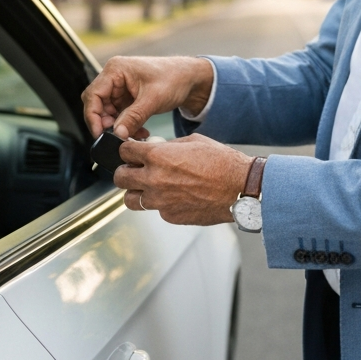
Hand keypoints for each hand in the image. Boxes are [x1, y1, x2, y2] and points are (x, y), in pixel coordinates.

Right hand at [82, 55, 213, 139]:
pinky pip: (119, 115)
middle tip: (117, 137)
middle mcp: (114, 77)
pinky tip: (138, 132)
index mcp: (116, 70)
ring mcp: (120, 87)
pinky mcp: (127, 97)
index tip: (99, 133)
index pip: (93, 95)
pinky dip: (126, 125)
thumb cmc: (174, 78)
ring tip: (133, 136)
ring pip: (107, 112)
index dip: (93, 116)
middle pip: (97, 104)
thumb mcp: (152, 100)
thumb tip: (117, 134)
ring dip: (117, 127)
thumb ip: (133, 117)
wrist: (190, 79)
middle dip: (105, 122)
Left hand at [113, 134, 251, 224]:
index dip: (127, 150)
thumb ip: (168, 147)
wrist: (240, 188)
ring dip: (136, 192)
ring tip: (148, 187)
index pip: (124, 152)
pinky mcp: (170, 216)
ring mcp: (161, 201)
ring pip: (130, 200)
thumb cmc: (222, 163)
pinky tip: (176, 197)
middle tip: (134, 170)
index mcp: (158, 156)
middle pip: (120, 178)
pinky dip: (161, 204)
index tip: (131, 152)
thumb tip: (155, 149)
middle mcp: (154, 179)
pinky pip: (155, 210)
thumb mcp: (193, 142)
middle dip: (125, 172)